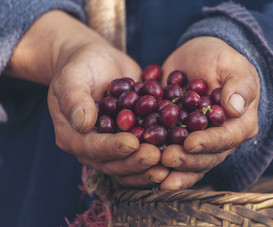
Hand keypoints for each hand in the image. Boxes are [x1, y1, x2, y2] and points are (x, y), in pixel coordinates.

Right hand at [8, 10, 168, 187]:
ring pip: (129, 163)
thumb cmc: (81, 66)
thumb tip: (83, 123)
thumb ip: (74, 99)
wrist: (98, 62)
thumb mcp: (72, 77)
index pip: (92, 148)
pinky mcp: (131, 140)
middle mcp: (92, 147)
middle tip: (157, 156)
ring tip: (169, 163)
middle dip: (135, 161)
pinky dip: (159, 155)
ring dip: (149, 167)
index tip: (132, 143)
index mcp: (72, 136)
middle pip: (113, 163)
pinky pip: (143, 152)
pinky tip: (177, 153)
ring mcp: (113, 146)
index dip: (112, 148)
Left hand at [159, 36, 259, 188]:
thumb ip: (239, 85)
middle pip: (207, 157)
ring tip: (155, 169)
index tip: (190, 143)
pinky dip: (158, 161)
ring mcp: (200, 142)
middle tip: (167, 158)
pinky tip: (143, 164)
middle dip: (187, 160)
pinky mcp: (180, 140)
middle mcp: (221, 139)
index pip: (227, 138)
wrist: (196, 58)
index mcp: (239, 124)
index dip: (209, 143)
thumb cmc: (219, 59)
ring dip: (173, 169)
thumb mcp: (233, 65)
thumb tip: (235, 108)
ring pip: (189, 162)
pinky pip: (171, 153)